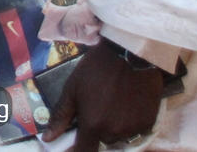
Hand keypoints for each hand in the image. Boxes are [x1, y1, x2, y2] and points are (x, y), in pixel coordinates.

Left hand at [42, 39, 163, 149]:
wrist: (131, 53)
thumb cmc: (97, 69)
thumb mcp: (72, 88)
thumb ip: (60, 116)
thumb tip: (48, 138)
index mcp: (93, 126)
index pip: (83, 151)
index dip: (77, 149)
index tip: (75, 139)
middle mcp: (114, 133)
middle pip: (101, 141)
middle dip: (96, 129)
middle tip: (96, 107)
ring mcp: (133, 129)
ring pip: (118, 135)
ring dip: (113, 125)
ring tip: (112, 101)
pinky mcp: (148, 122)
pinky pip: (134, 129)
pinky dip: (128, 120)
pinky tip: (126, 102)